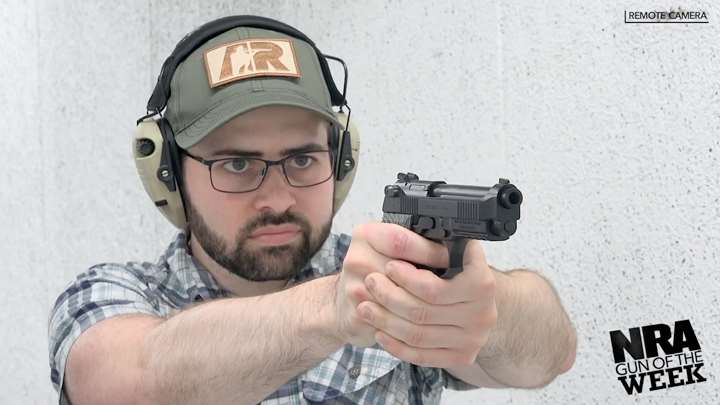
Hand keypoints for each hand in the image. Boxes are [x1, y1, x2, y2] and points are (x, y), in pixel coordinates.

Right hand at [333, 223, 451, 346]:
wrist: (339, 304)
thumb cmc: (372, 271)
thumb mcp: (386, 247)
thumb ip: (411, 242)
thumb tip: (454, 247)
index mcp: (366, 235)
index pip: (402, 241)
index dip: (431, 252)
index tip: (451, 260)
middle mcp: (356, 259)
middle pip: (403, 272)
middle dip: (433, 281)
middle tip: (454, 286)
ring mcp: (354, 289)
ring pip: (402, 301)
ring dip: (426, 304)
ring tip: (443, 305)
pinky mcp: (357, 316)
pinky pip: (394, 322)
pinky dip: (413, 323)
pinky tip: (425, 323)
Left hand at [358, 236, 497, 367]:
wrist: (481, 304)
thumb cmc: (463, 272)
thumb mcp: (461, 251)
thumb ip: (445, 243)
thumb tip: (419, 229)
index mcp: (482, 285)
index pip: (434, 288)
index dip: (407, 279)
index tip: (388, 266)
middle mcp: (481, 315)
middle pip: (422, 312)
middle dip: (389, 297)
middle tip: (370, 282)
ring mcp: (471, 340)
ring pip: (417, 335)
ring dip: (386, 320)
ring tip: (365, 305)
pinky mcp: (460, 357)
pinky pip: (421, 355)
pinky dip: (396, 345)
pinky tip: (379, 331)